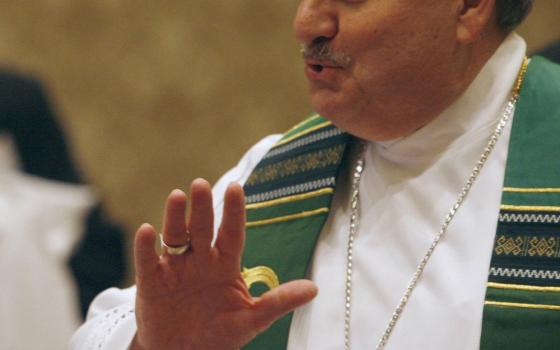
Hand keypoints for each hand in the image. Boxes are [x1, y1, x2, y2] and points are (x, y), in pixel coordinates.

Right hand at [131, 179, 317, 349]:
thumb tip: (314, 289)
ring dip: (175, 218)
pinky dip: (145, 247)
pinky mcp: (151, 282)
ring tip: (177, 197)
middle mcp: (201, 260)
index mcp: (225, 264)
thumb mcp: (252, 319)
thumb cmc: (220, 334)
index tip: (236, 187)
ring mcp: (175, 269)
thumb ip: (279, 302)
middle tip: (200, 184)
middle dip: (202, 207)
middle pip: (202, 229)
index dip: (234, 211)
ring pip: (175, 238)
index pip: (232, 233)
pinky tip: (148, 231)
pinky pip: (147, 262)